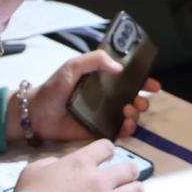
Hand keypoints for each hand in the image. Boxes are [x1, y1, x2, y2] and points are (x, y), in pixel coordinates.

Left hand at [6, 51, 160, 142]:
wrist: (37, 114)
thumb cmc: (53, 88)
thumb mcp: (72, 66)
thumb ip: (94, 60)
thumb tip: (119, 67)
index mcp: (102, 80)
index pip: (128, 79)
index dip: (144, 81)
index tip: (154, 86)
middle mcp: (106, 98)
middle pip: (134, 98)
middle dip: (143, 100)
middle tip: (139, 101)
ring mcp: (104, 115)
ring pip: (130, 116)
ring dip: (136, 114)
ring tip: (128, 111)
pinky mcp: (99, 131)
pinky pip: (119, 131)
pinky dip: (127, 128)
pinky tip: (125, 124)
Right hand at [15, 140, 143, 191]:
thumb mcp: (34, 169)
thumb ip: (52, 163)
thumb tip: (61, 165)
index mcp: (81, 163)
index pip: (107, 147)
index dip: (106, 151)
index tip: (104, 157)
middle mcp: (99, 180)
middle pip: (130, 169)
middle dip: (129, 170)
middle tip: (122, 176)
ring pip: (137, 191)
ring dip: (133, 190)